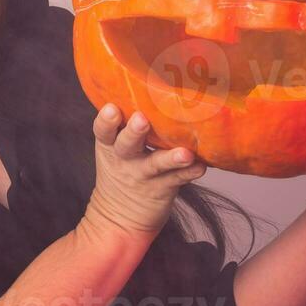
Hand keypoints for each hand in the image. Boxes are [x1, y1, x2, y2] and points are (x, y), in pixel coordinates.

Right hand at [82, 104, 207, 238]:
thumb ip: (125, 126)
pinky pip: (179, 179)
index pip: (103, 131)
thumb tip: (147, 85)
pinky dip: (191, 172)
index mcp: (110, 146)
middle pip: (126, 144)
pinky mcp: (163, 189)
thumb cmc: (122, 171)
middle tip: (141, 119)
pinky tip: (202, 166)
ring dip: (171, 158)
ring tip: (185, 153)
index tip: (112, 108)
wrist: (118, 219)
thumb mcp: (113, 150)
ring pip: (157, 164)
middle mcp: (125, 160)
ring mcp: (144, 175)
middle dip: (134, 132)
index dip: (106, 120)